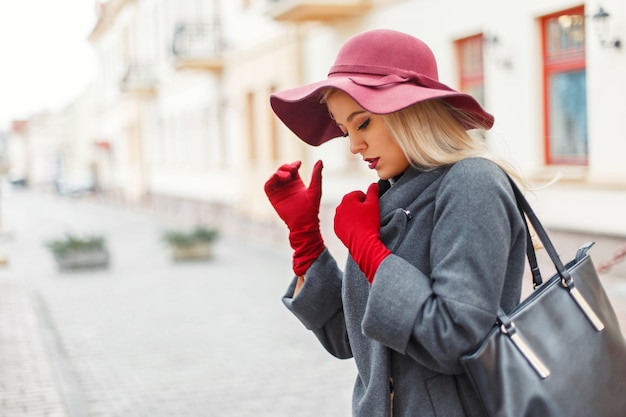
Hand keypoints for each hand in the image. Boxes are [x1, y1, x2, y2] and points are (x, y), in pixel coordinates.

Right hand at [264, 160, 324, 275]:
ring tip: (287, 176)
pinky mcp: (273, 198)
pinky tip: (278, 178)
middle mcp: (287, 186)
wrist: (304, 224)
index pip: (292, 169)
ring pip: (275, 176)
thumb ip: (317, 176)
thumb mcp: (315, 190)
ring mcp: (279, 191)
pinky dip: (271, 180)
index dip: (293, 164)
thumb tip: (320, 161)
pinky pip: (268, 186)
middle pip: (282, 170)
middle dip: (285, 167)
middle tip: (292, 169)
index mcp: (297, 183)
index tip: (298, 164)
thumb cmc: (311, 209)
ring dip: (278, 172)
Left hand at [334, 182, 390, 283]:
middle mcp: (339, 207)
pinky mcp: (337, 229)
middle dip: (360, 208)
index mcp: (347, 199)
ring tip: (363, 224)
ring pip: (348, 214)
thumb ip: (373, 191)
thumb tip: (373, 184)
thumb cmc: (369, 223)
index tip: (370, 209)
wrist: (363, 243)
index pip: (359, 194)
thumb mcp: (374, 204)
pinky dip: (350, 225)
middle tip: (368, 217)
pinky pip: (344, 224)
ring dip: (355, 216)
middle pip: (353, 204)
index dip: (367, 201)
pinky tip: (357, 229)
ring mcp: (337, 219)